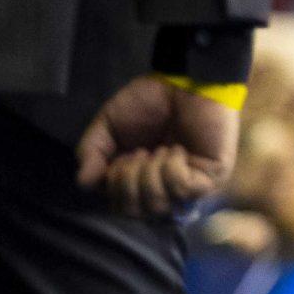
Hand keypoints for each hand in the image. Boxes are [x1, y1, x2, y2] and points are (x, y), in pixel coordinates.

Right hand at [75, 75, 241, 218]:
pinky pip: (182, 191)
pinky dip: (172, 169)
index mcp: (137, 179)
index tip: (119, 158)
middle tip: (139, 153)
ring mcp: (187, 187)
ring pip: (157, 206)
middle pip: (135, 212)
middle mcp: (161, 188)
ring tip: (160, 150)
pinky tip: (178, 151)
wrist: (185, 81)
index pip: (118, 206)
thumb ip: (91, 152)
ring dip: (150, 174)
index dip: (112, 186)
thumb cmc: (148, 101)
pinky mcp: (209, 180)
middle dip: (128, 182)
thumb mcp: (107, 125)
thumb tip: (83, 183)